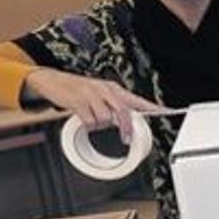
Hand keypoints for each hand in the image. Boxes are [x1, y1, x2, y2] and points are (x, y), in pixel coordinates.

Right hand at [23, 68, 163, 142]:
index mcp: (114, 89)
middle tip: (126, 138)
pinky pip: (90, 120)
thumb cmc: (77, 89)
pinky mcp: (78, 101)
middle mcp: (105, 89)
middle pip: (124, 111)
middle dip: (126, 127)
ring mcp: (92, 94)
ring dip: (101, 125)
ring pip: (106, 118)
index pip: (137, 99)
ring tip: (93, 121)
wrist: (51, 80)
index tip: (167, 112)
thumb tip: (127, 121)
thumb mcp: (99, 94)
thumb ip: (113, 105)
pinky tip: (85, 121)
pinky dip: (89, 125)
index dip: (152, 107)